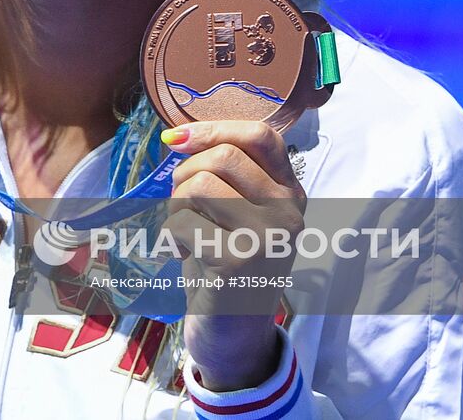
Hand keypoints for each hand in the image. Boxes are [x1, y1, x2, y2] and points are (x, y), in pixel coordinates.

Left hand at [159, 120, 304, 390]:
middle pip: (221, 157)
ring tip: (186, 233)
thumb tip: (178, 136)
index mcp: (290, 191)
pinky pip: (183, 222)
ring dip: (176, 207)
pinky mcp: (239, 262)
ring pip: (198, 185)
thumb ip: (224, 173)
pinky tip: (185, 255)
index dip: (214, 128)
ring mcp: (268, 237)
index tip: (177, 140)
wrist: (233, 334)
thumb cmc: (226, 264)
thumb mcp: (237, 212)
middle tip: (182, 206)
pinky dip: (172, 235)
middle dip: (184, 175)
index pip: (261, 135)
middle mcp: (289, 211)